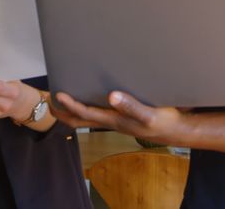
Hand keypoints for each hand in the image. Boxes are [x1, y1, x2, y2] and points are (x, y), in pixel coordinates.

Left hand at [53, 91, 188, 145]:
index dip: (70, 105)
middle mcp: (111, 121)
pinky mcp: (121, 118)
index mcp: (114, 119)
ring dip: (72, 111)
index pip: (86, 113)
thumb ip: (131, 105)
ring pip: (87, 118)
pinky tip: (89, 99)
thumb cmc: (163, 121)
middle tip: (49, 102)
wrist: (175, 130)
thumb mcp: (149, 114)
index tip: (58, 94)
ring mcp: (115, 121)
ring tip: (62, 100)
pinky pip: (97, 115)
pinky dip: (85, 109)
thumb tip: (111, 96)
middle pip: (80, 120)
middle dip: (63, 113)